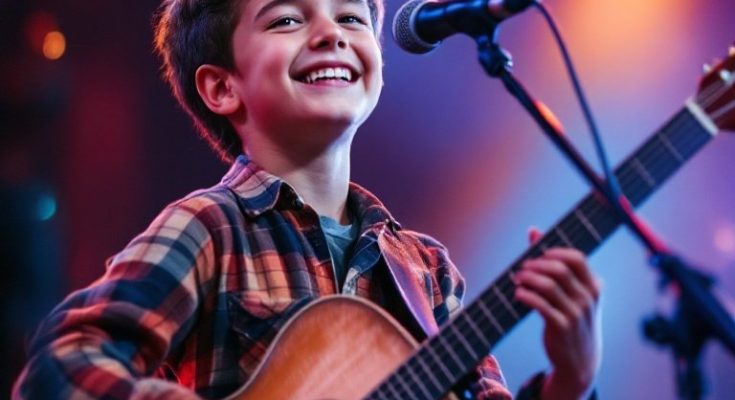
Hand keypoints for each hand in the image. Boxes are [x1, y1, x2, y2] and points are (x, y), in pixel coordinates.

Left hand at [514, 228, 601, 399]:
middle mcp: (588, 298)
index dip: (555, 251)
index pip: (577, 258)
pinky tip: (518, 294)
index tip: (539, 255)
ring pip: (547, 285)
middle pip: (559, 269)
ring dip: (527, 278)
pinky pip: (540, 305)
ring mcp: (576, 314)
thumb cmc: (572, 319)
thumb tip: (533, 230)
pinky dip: (525, 295)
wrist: (580, 361)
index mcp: (594, 287)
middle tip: (521, 269)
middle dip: (535, 264)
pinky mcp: (561, 327)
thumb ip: (555, 263)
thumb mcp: (572, 294)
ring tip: (517, 279)